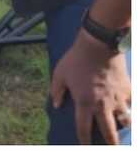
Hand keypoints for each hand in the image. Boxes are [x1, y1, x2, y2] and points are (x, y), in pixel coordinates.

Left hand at [50, 29, 131, 143]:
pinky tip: (128, 108)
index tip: (84, 145)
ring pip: (125, 120)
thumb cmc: (76, 59)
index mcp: (85, 103)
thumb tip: (56, 105)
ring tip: (121, 127)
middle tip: (111, 147)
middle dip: (110, 143)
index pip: (84, 128)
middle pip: (109, 131)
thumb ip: (56, 91)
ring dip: (123, 125)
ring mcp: (118, 98)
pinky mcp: (128, 89)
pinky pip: (132, 104)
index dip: (84, 140)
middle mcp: (103, 105)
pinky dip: (131, 107)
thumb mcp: (59, 74)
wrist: (99, 45)